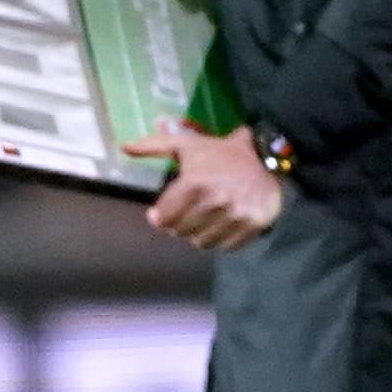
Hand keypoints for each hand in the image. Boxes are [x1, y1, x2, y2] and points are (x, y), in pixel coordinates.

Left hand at [124, 120, 283, 249]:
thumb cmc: (221, 153)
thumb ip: (154, 145)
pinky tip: (222, 224)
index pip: (165, 217)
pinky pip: (225, 246)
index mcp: (195, 183)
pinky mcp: (253, 226)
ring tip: (203, 220)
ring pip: (202, 243)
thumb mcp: (187, 144)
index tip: (161, 214)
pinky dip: (220, 238)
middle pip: (181, 232)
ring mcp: (236, 216)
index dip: (160, 217)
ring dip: (198, 234)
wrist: (267, 157)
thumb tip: (124, 148)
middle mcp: (216, 202)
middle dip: (178, 224)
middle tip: (185, 214)